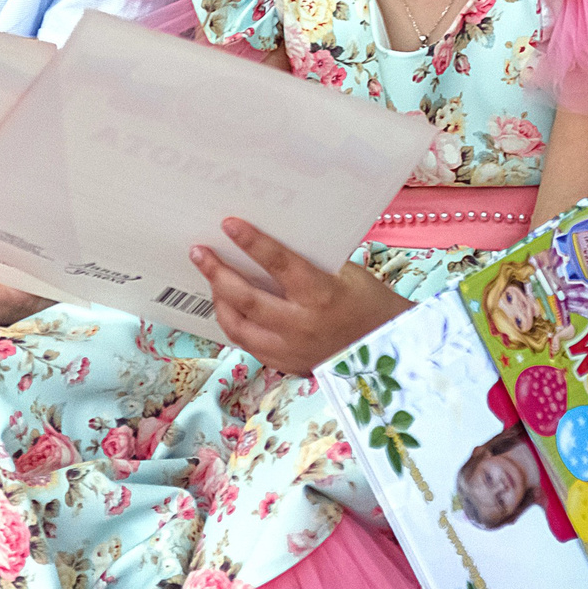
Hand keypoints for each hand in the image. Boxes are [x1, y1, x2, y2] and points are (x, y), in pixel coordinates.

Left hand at [191, 218, 409, 373]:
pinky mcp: (286, 365)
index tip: (228, 224)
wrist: (389, 350)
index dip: (252, 242)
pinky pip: (248, 344)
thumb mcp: (348, 274)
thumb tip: (270, 246)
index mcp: (321, 295)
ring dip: (218, 300)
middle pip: (246, 298)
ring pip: (238, 326)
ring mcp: (291, 349)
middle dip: (217, 273)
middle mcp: (302, 325)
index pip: (279, 264)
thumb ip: (309, 263)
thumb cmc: (370, 304)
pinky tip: (227, 306)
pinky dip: (234, 323)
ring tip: (210, 279)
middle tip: (199, 252)